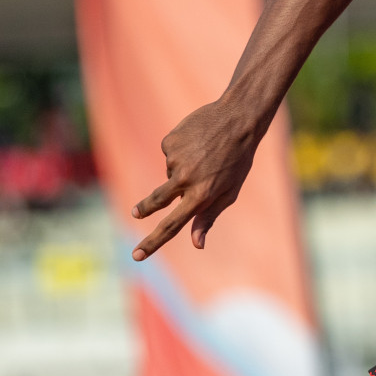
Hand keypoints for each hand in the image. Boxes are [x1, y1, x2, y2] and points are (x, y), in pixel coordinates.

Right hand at [130, 97, 259, 260]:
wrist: (239, 119)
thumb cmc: (238, 160)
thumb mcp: (229, 191)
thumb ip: (209, 217)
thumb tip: (197, 245)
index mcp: (201, 195)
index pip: (172, 225)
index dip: (153, 242)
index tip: (137, 256)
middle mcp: (185, 179)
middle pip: (157, 201)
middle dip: (145, 209)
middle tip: (136, 214)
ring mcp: (175, 159)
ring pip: (170, 173)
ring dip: (183, 168)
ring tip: (206, 154)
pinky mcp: (169, 142)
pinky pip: (170, 153)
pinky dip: (181, 150)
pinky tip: (197, 140)